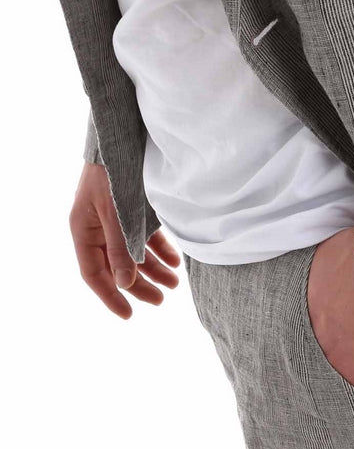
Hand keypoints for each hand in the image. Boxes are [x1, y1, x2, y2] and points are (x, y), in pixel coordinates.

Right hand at [70, 162, 179, 317]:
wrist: (124, 134)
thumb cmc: (114, 170)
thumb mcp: (118, 212)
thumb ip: (121, 247)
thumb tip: (124, 283)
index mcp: (83, 229)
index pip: (93, 273)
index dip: (110, 295)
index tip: (128, 315)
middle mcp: (97, 226)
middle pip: (117, 266)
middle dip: (139, 285)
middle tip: (162, 300)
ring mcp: (115, 218)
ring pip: (133, 253)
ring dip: (154, 269)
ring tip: (175, 283)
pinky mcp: (132, 209)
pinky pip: (144, 236)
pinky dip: (159, 249)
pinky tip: (175, 261)